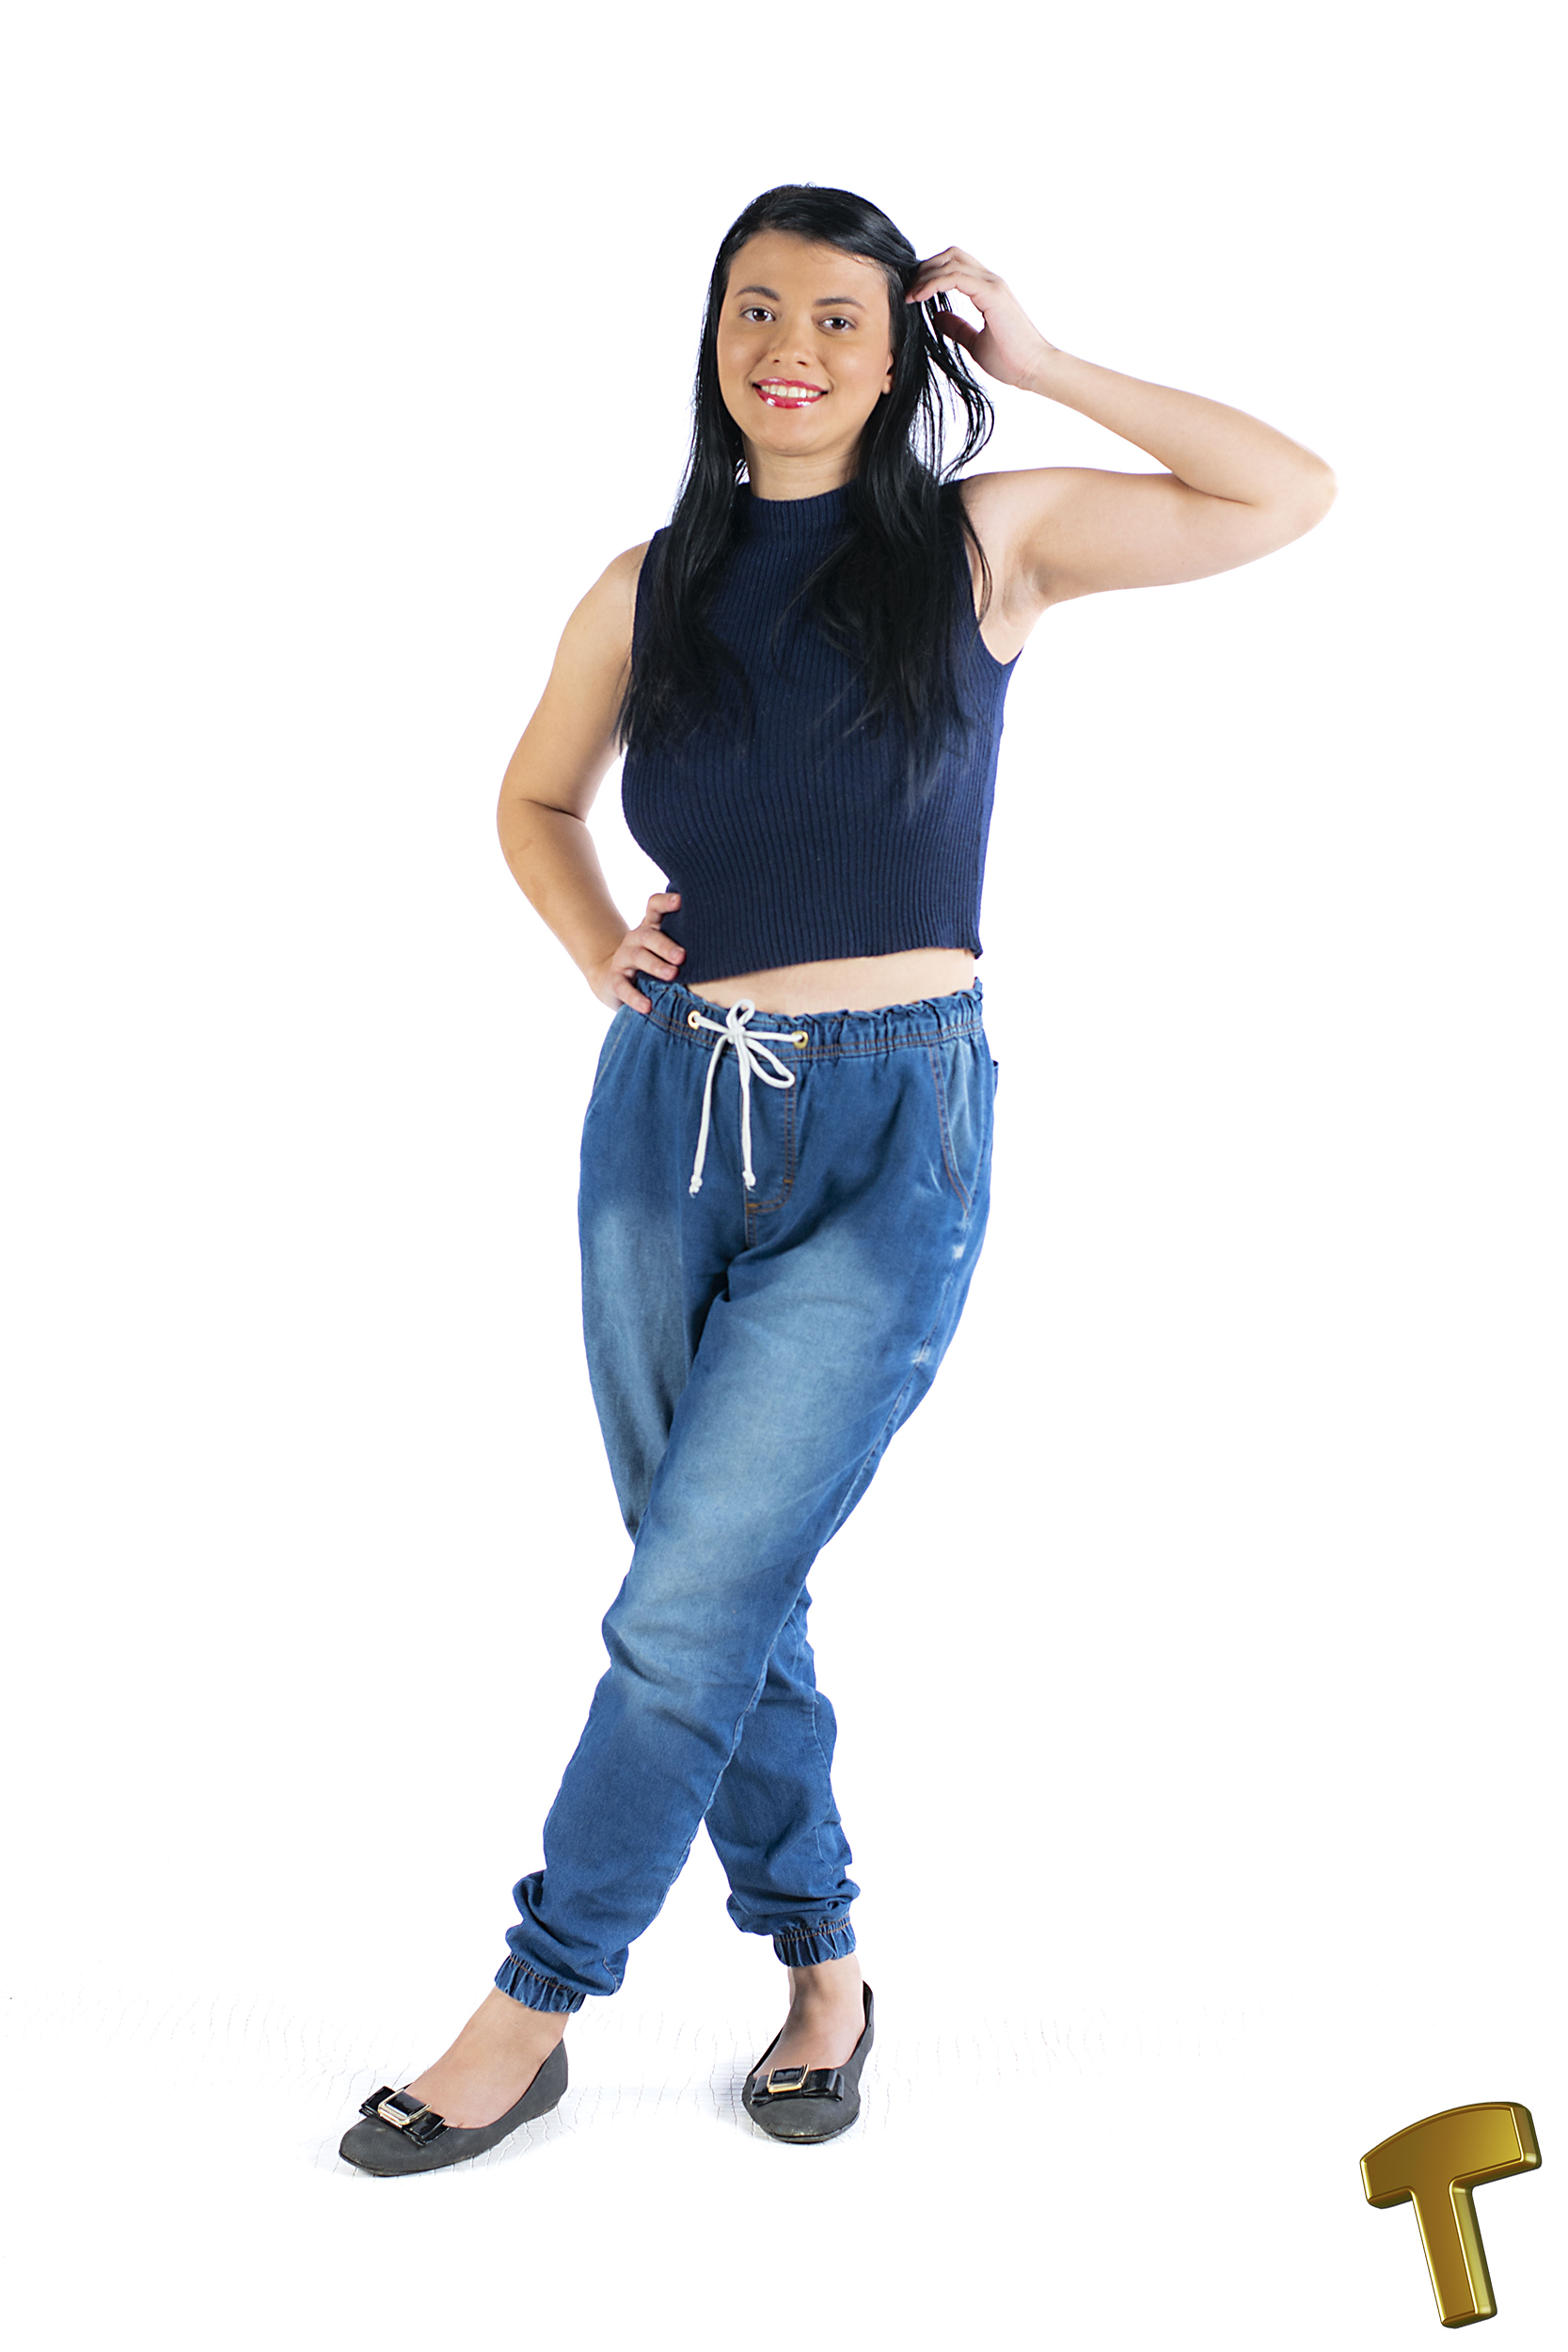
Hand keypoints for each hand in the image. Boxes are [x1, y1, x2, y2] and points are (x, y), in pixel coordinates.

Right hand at [588, 891, 684, 1013]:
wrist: (613, 980)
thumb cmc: (651, 964)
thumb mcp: (665, 950)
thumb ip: (686, 945)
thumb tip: (725, 948)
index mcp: (651, 928)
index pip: (654, 907)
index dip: (665, 902)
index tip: (680, 901)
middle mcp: (635, 939)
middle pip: (648, 935)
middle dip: (666, 945)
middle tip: (682, 956)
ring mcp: (623, 958)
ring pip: (638, 957)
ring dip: (655, 966)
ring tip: (672, 975)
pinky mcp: (614, 980)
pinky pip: (622, 987)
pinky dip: (635, 997)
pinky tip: (647, 1005)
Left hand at [904, 247, 1054, 392]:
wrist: (1033, 369)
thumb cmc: (1010, 360)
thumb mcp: (974, 342)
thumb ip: (957, 327)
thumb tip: (936, 316)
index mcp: (988, 289)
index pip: (955, 265)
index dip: (931, 274)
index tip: (912, 294)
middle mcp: (990, 281)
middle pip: (951, 255)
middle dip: (925, 268)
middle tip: (908, 290)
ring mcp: (992, 284)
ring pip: (951, 261)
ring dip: (926, 274)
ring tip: (909, 294)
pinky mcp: (991, 294)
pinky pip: (954, 277)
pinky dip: (933, 283)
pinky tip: (919, 297)